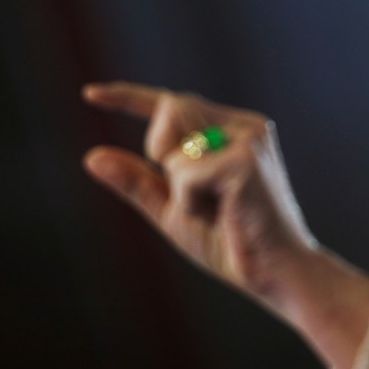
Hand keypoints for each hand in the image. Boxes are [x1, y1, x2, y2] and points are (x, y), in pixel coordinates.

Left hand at [81, 83, 368, 368]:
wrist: (277, 275)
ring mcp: (249, 139)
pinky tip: (223, 216)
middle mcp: (244, 127)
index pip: (174, 104)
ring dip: (179, 184)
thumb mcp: (174, 210)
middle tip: (194, 197)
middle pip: (171, 110)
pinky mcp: (245, 160)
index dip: (129, 97)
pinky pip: (184, 173)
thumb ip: (138, 182)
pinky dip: (189, 201)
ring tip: (217, 209)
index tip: (91, 93)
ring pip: (174, 143)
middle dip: (162, 154)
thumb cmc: (232, 245)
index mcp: (233, 132)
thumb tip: (91, 156)